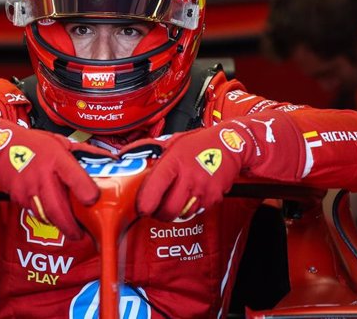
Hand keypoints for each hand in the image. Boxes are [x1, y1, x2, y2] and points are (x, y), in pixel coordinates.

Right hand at [0, 113, 113, 238]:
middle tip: (80, 235)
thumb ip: (86, 152)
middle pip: (57, 208)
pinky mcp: (18, 197)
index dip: (86, 192)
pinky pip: (34, 212)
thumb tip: (111, 159)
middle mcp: (42, 175)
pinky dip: (44, 215)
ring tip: (69, 227)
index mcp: (57, 158)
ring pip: (46, 215)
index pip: (74, 177)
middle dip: (70, 226)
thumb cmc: (36, 143)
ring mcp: (27, 188)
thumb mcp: (62, 142)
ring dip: (58, 224)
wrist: (1, 144)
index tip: (94, 200)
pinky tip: (50, 211)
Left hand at [120, 122, 254, 220]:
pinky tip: (192, 194)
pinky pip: (198, 211)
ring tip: (175, 200)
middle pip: (169, 209)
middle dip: (160, 214)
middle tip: (156, 210)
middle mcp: (189, 176)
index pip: (155, 188)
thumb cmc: (199, 143)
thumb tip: (125, 153)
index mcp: (174, 161)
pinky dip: (192, 207)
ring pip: (183, 213)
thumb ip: (150, 150)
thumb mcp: (172, 141)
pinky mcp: (214, 197)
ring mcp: (202, 188)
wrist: (231, 144)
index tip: (141, 208)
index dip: (145, 203)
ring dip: (176, 212)